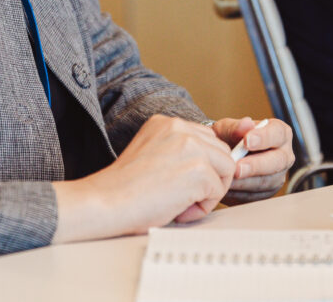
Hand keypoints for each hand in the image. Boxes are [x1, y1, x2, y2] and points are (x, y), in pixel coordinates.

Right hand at [51, 115, 235, 242]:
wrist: (106, 202)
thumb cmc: (124, 189)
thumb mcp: (152, 154)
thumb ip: (177, 151)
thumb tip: (210, 166)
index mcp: (165, 122)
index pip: (205, 139)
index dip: (202, 165)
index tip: (184, 183)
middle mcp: (179, 127)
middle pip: (220, 151)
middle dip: (210, 177)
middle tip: (183, 197)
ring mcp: (191, 147)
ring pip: (226, 169)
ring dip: (208, 192)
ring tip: (180, 203)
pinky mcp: (199, 170)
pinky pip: (218, 192)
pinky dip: (202, 207)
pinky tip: (177, 210)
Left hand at [211, 116, 293, 202]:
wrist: (222, 158)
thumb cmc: (228, 139)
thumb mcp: (227, 129)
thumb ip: (235, 127)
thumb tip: (246, 124)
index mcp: (279, 133)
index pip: (278, 133)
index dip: (264, 137)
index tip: (247, 141)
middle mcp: (283, 155)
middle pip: (277, 161)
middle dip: (256, 165)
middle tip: (237, 168)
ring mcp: (277, 176)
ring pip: (266, 182)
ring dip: (245, 182)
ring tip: (227, 179)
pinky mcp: (267, 193)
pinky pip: (256, 196)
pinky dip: (240, 193)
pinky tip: (228, 188)